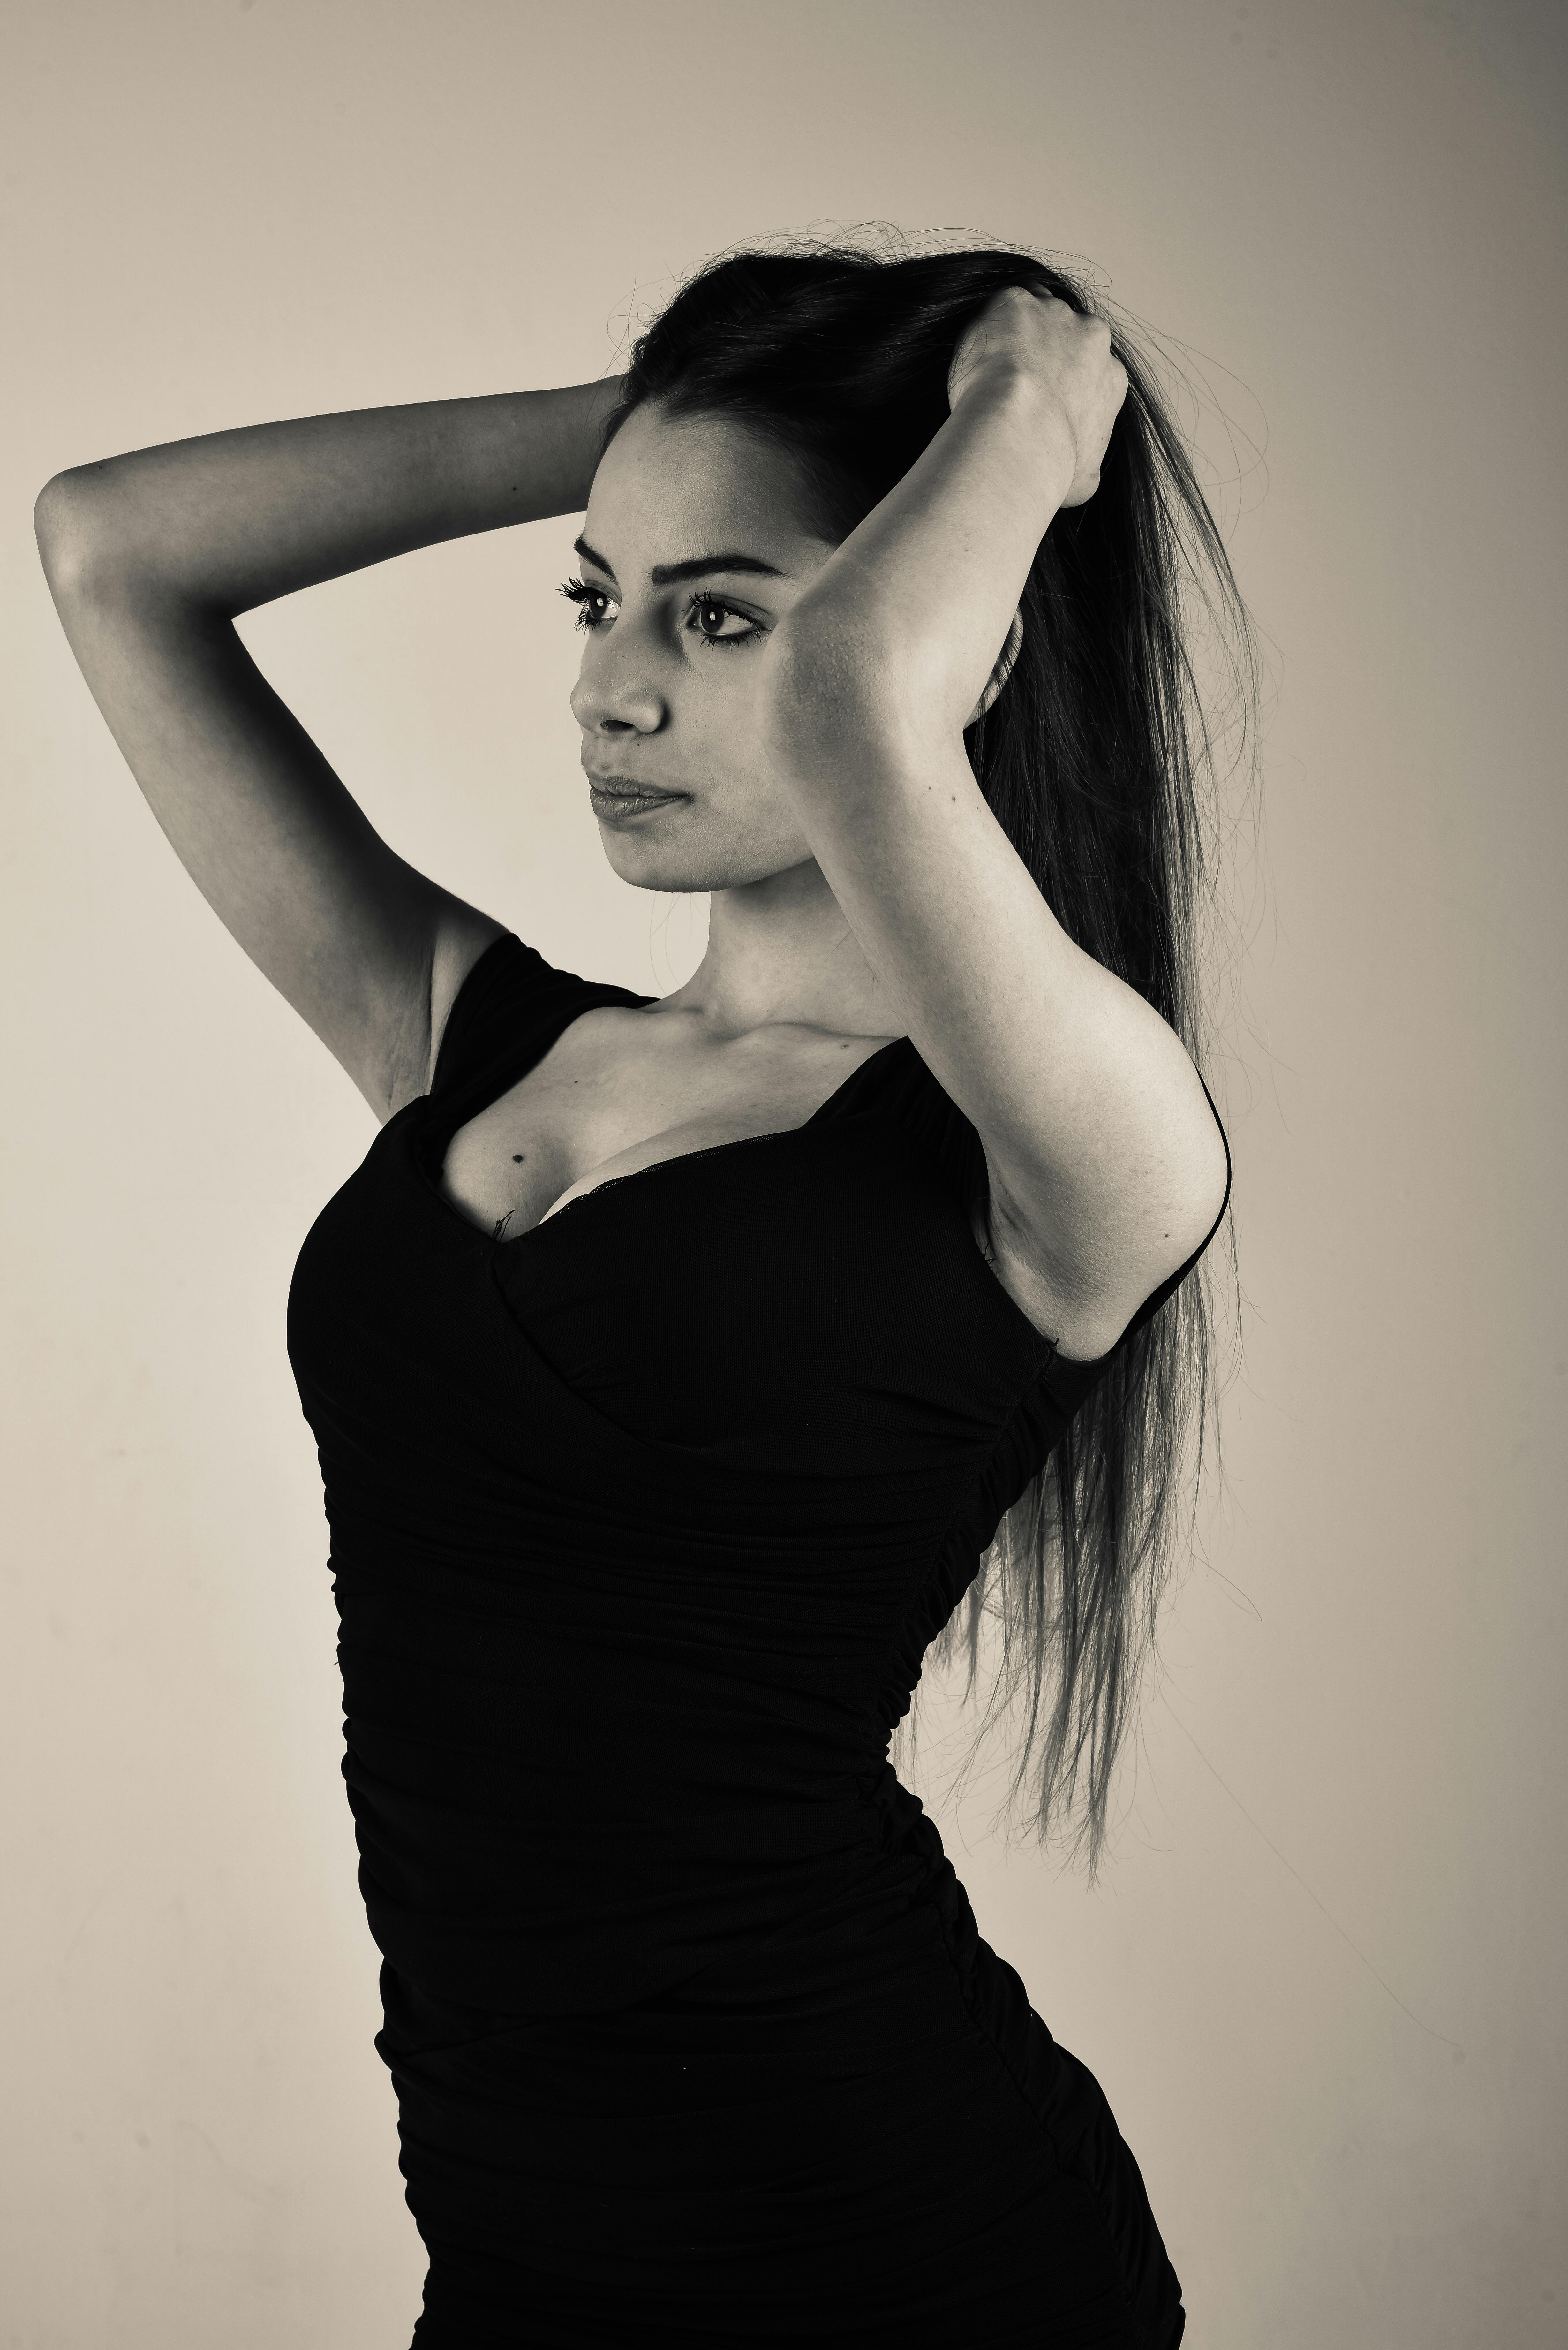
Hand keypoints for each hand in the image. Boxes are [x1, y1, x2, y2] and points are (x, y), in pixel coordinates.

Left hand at [946, 286, 1127, 507]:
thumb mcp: (1083, 481)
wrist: (1017, 433)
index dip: (1066, 379)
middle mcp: (1091, 337)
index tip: (1043, 396)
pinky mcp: (1015, 303)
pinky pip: (1002, 302)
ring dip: (1022, 324)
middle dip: (1049, 346)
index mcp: (1111, 376)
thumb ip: (1087, 467)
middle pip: (1070, 330)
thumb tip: (1082, 479)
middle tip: (1018, 372)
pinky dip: (989, 320)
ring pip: (1039, 305)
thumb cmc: (1050, 463)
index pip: (1092, 366)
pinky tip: (975, 347)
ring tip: (995, 354)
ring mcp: (1054, 314)